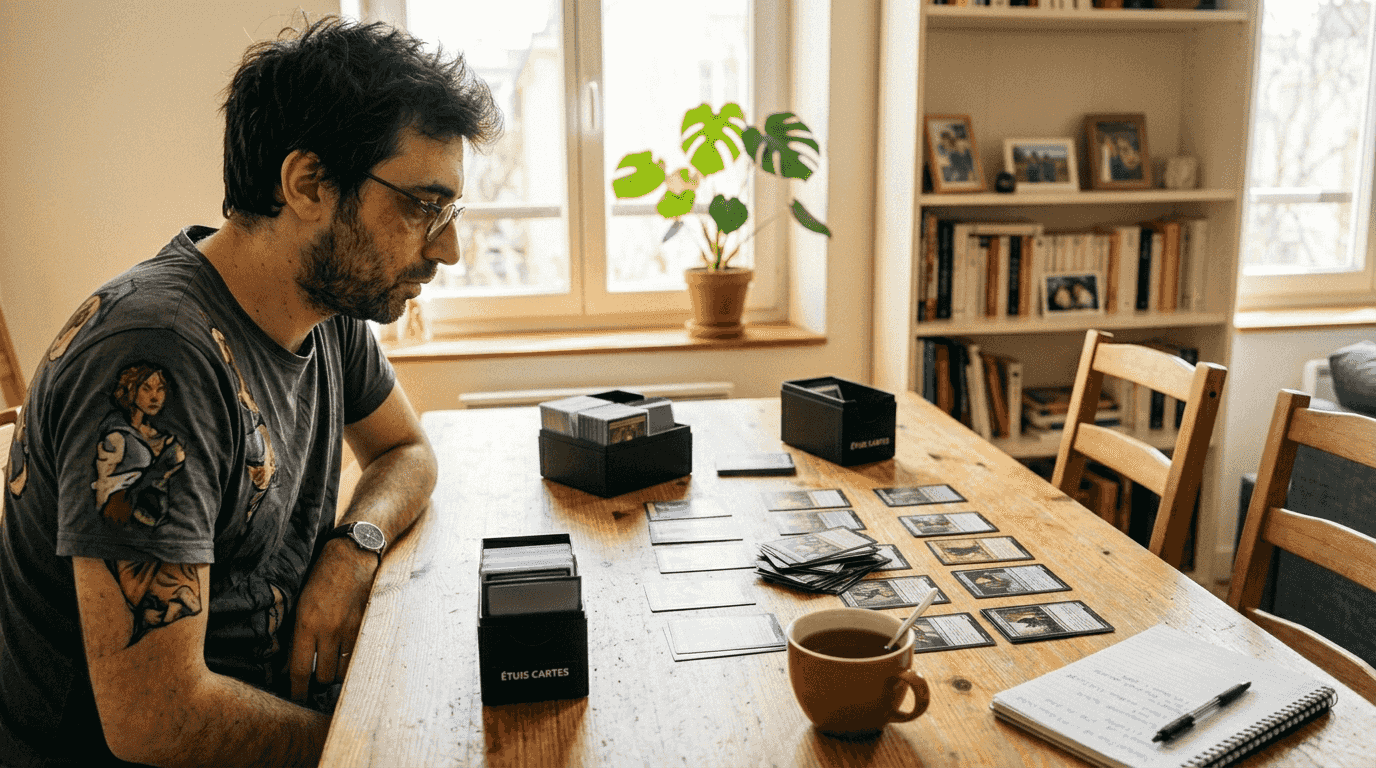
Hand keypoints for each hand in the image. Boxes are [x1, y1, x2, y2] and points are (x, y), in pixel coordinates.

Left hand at [288, 537, 377, 701]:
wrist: (352, 553)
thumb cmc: (321, 575)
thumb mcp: (301, 603)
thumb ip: (296, 634)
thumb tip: (290, 663)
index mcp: (306, 623)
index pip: (300, 670)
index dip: (298, 689)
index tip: (296, 696)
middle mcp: (328, 630)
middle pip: (323, 676)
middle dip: (318, 681)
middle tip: (315, 678)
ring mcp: (350, 628)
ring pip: (343, 669)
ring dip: (336, 672)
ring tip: (332, 665)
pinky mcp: (366, 625)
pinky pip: (358, 654)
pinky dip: (351, 659)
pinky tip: (347, 654)